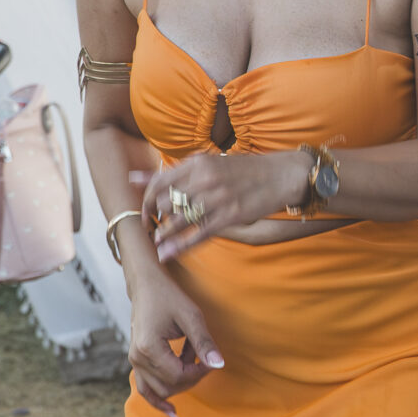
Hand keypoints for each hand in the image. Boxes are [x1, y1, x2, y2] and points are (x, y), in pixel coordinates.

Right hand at [125, 262, 222, 416]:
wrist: (146, 285)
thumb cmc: (169, 296)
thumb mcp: (191, 316)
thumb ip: (204, 343)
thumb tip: (219, 365)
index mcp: (149, 348)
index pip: (178, 376)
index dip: (199, 372)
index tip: (212, 359)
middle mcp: (137, 358)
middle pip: (169, 386)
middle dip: (192, 377)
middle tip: (206, 359)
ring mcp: (134, 361)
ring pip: (158, 390)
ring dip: (181, 382)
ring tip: (195, 367)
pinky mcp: (136, 361)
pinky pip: (145, 388)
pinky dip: (158, 400)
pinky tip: (172, 412)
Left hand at [137, 152, 307, 258]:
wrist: (282, 175)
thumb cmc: (246, 170)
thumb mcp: (211, 163)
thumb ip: (178, 172)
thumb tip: (135, 178)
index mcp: (198, 163)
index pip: (159, 181)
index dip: (146, 199)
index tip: (145, 211)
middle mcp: (205, 179)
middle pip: (166, 202)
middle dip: (156, 217)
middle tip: (154, 227)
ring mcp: (217, 198)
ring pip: (180, 219)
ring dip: (165, 234)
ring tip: (157, 242)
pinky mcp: (230, 216)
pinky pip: (199, 234)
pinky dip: (180, 246)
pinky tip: (168, 253)